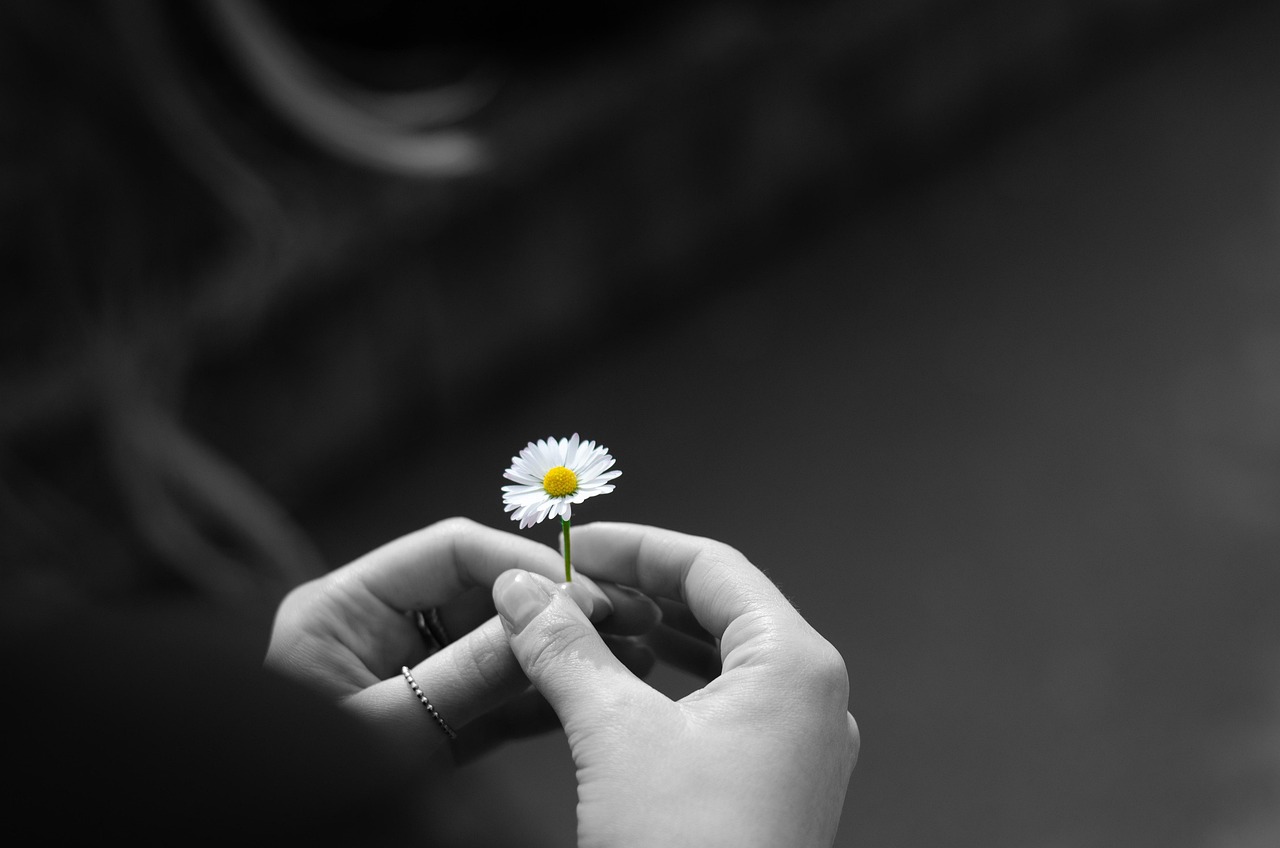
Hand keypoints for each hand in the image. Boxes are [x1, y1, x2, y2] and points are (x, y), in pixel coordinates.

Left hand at [265, 517, 660, 762]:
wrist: (276, 841)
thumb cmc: (296, 788)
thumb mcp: (383, 730)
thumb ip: (463, 675)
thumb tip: (542, 622)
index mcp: (346, 607)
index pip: (451, 552)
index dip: (523, 566)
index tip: (584, 594)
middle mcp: (381, 630)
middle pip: (485, 594)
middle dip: (558, 605)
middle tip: (628, 612)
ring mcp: (413, 676)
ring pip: (501, 645)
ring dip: (563, 649)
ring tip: (633, 652)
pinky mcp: (436, 724)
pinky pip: (497, 697)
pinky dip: (545, 696)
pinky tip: (592, 695)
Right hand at [492, 522, 859, 847]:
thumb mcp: (612, 732)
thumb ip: (567, 647)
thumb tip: (526, 589)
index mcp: (796, 664)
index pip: (712, 567)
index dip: (635, 546)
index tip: (574, 545)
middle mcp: (814, 699)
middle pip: (722, 607)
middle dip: (642, 589)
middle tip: (573, 584)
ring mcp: (803, 747)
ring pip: (724, 658)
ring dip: (656, 636)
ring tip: (592, 627)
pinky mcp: (779, 786)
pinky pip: (727, 706)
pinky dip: (673, 683)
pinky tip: (626, 688)